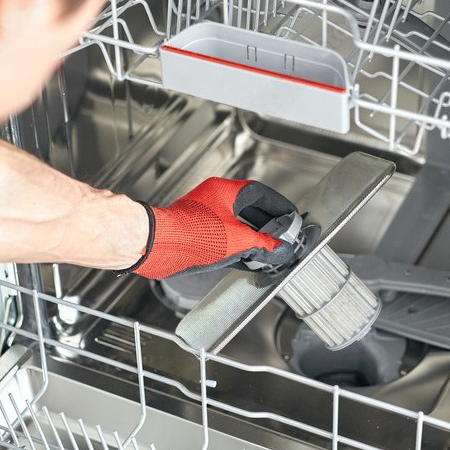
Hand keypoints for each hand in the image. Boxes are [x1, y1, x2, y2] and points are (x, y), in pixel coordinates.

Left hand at [131, 178, 297, 279]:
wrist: (160, 245)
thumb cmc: (190, 233)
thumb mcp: (237, 239)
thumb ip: (261, 243)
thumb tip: (277, 246)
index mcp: (225, 191)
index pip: (260, 193)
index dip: (277, 204)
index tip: (289, 215)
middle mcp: (213, 199)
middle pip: (248, 208)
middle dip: (266, 223)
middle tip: (280, 234)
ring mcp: (204, 215)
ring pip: (235, 223)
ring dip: (251, 236)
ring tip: (266, 249)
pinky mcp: (196, 232)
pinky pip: (223, 236)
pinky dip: (237, 246)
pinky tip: (246, 259)